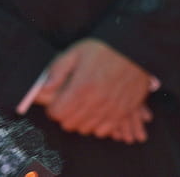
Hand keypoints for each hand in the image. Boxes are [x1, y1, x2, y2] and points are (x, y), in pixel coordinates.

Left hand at [33, 38, 160, 143]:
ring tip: (85, 105)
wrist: (136, 48)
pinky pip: (104, 131)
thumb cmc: (105, 48)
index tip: (58, 99)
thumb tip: (43, 88)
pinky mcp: (123, 112)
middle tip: (71, 102)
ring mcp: (111, 108)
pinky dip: (98, 124)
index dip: (54, 107)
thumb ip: (57, 70)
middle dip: (66, 114)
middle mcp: (96, 101)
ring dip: (82, 120)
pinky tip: (98, 111)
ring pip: (85, 129)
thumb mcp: (77, 52)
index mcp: (82, 87)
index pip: (57, 113)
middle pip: (69, 124)